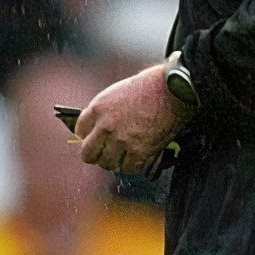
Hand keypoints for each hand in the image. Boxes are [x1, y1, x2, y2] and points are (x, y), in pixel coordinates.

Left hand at [77, 62, 192, 176]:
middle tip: (105, 154)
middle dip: (96, 155)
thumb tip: (101, 128)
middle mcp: (106, 126)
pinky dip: (132, 166)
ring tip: (123, 157)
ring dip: (114, 162)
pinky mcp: (139, 151)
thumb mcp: (119, 92)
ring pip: (107, 164)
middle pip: (88, 154)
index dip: (88, 135)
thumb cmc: (150, 86)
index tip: (96, 138)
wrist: (174, 90)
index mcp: (98, 108)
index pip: (80, 130)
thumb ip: (106, 111)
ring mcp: (122, 140)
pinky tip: (137, 159)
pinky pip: (128, 168)